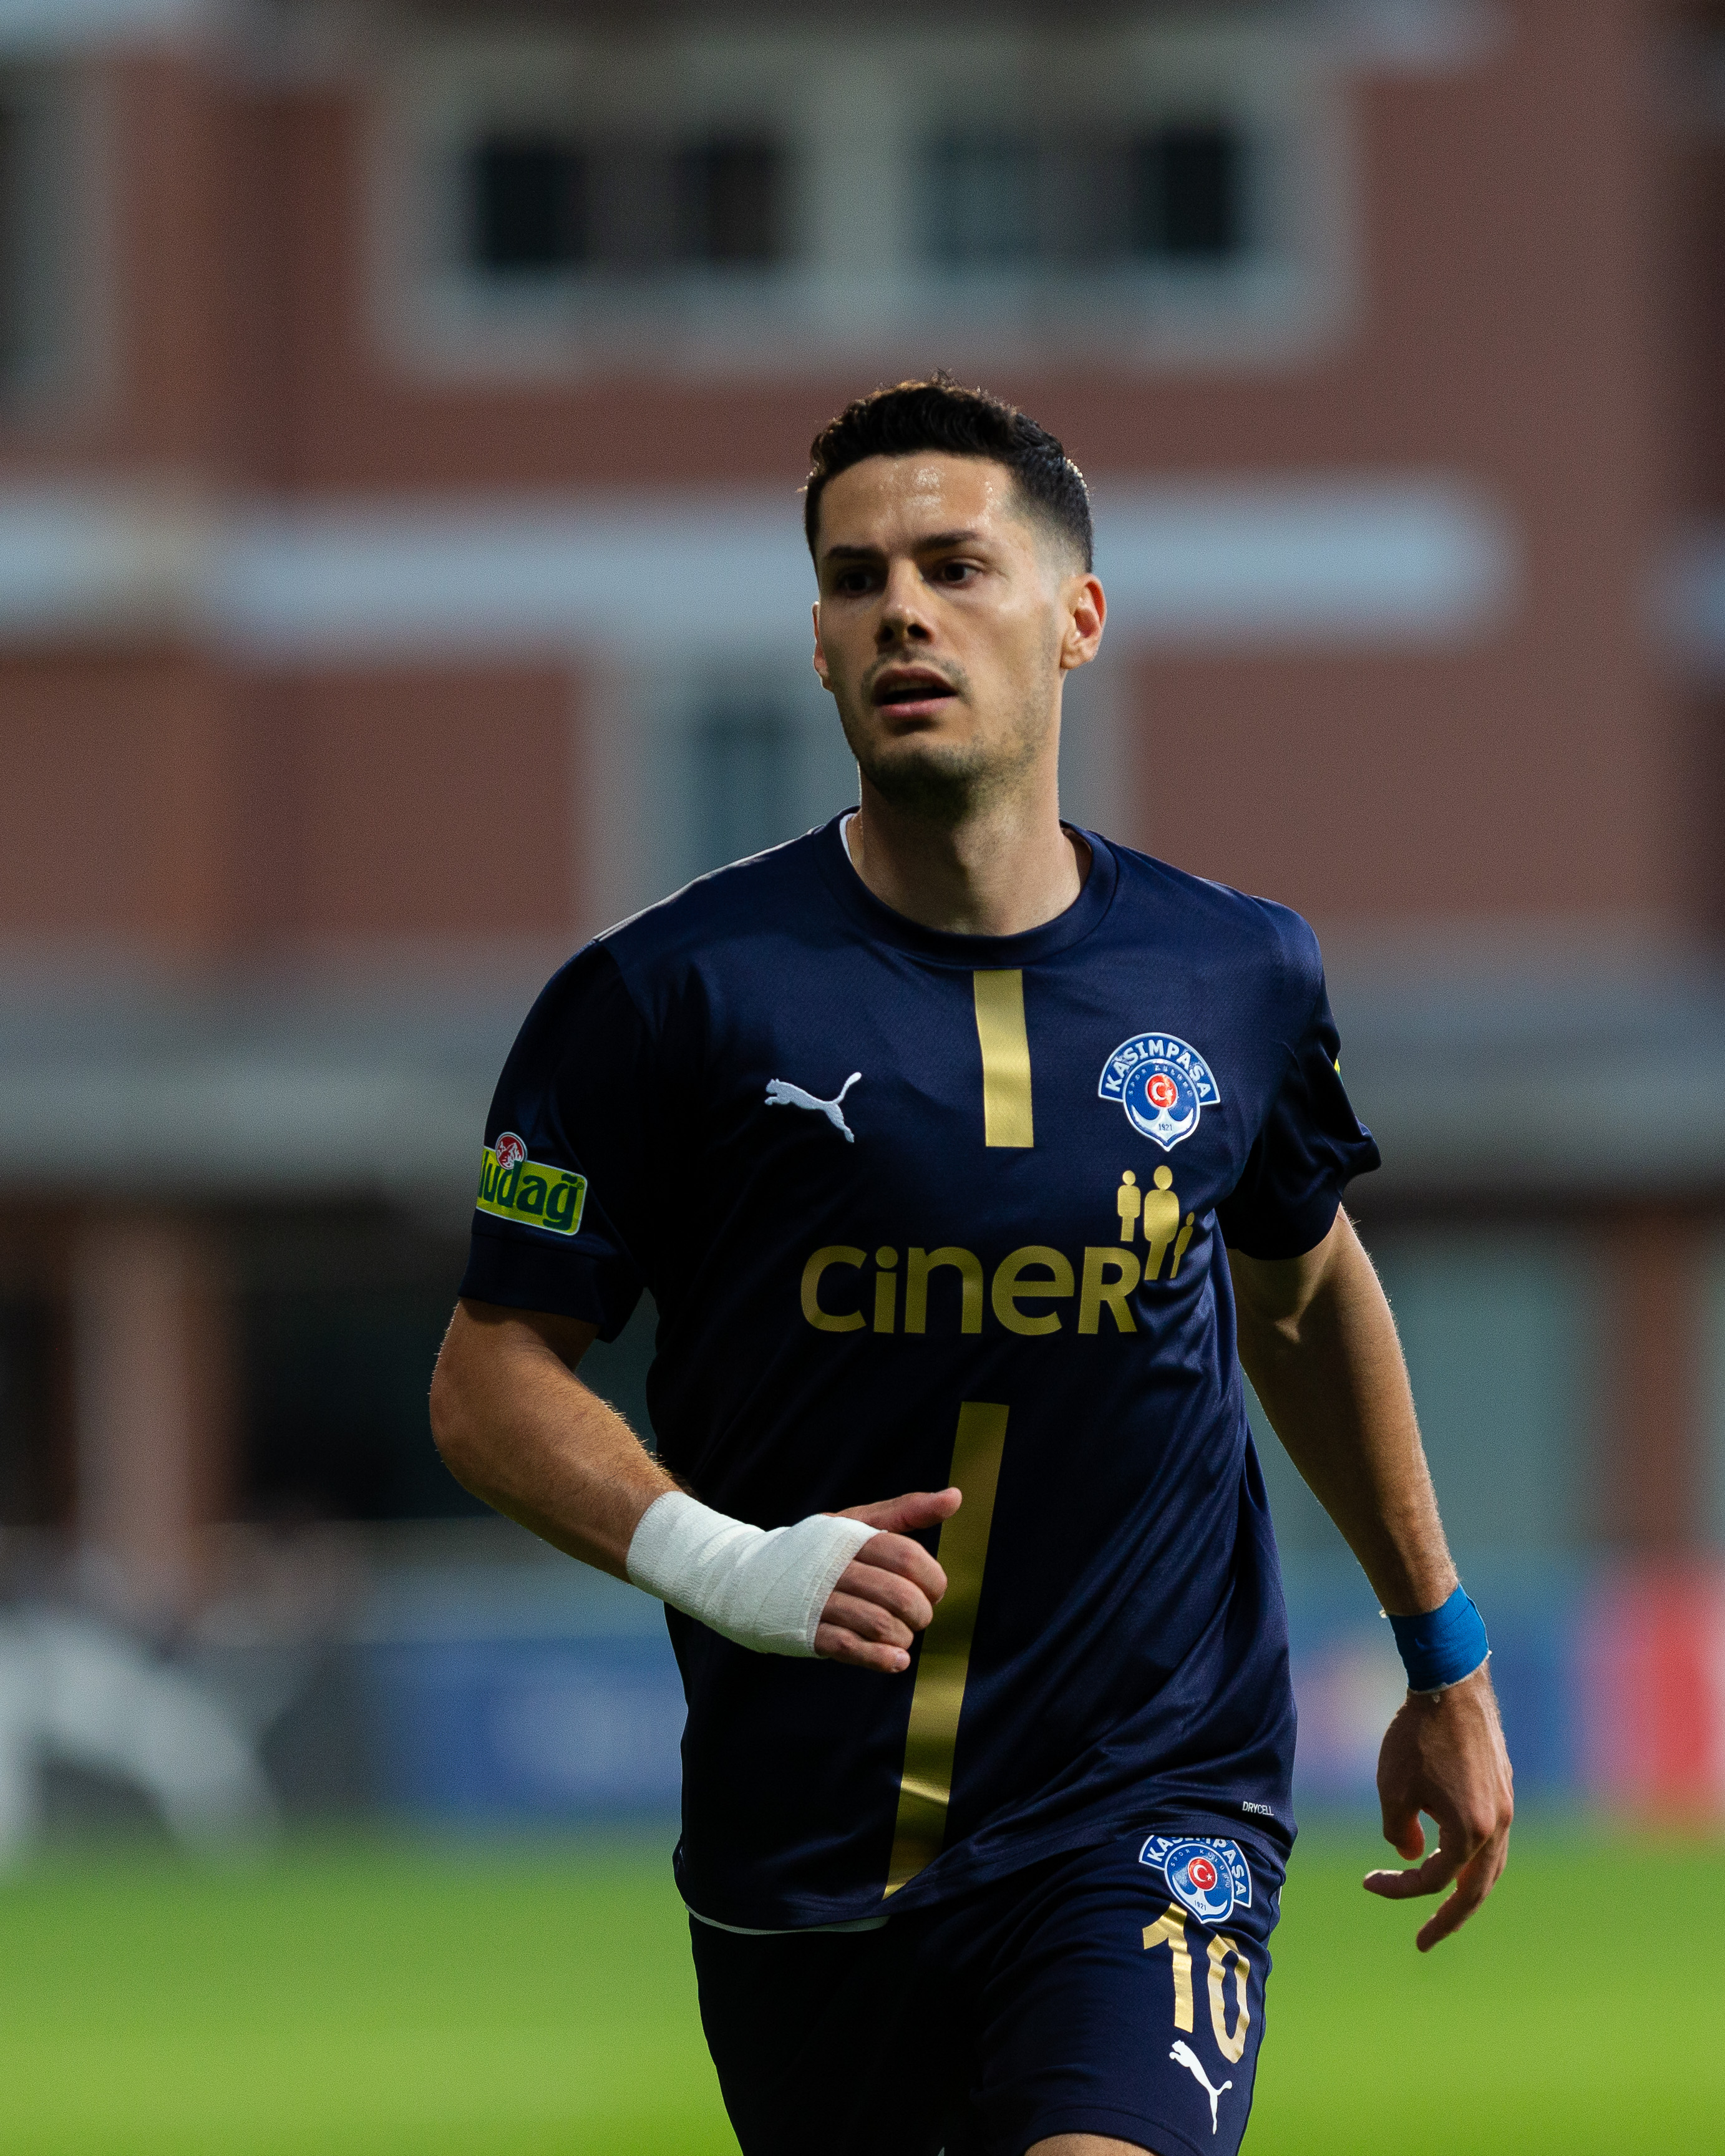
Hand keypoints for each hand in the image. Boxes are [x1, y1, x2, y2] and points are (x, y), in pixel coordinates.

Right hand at [813, 1488, 961, 1672]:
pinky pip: (850, 1647)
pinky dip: (880, 1658)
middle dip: (921, 1612)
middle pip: (899, 1595)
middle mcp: (835, 1566)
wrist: (750, 1575)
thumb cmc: (817, 1550)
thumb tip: (955, 1497)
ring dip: (902, 1636)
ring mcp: (819, 1600)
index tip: (933, 1589)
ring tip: (902, 1636)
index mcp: (851, 1536)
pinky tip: (897, 1660)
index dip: (932, 1578)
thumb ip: (907, 1511)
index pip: (907, 1557)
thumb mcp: (857, 1523)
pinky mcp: (808, 1631)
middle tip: (918, 1615)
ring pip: (878, 1623)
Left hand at [1363, 1664, 1513, 1949]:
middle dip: (1448, 1918)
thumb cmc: (1417, 1736)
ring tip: (1442, 1905)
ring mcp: (1505, 1807)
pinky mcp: (1503, 1788)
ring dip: (1464, 1889)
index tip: (1368, 1882)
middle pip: (1476, 1889)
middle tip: (1424, 1941)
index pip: (1433, 1879)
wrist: (1451, 1684)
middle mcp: (1498, 1826)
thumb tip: (1410, 1855)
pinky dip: (1471, 1857)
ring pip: (1489, 1866)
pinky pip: (1492, 1838)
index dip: (1399, 1888)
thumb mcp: (1393, 1788)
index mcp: (1471, 1832)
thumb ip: (1399, 1832)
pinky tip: (1452, 1855)